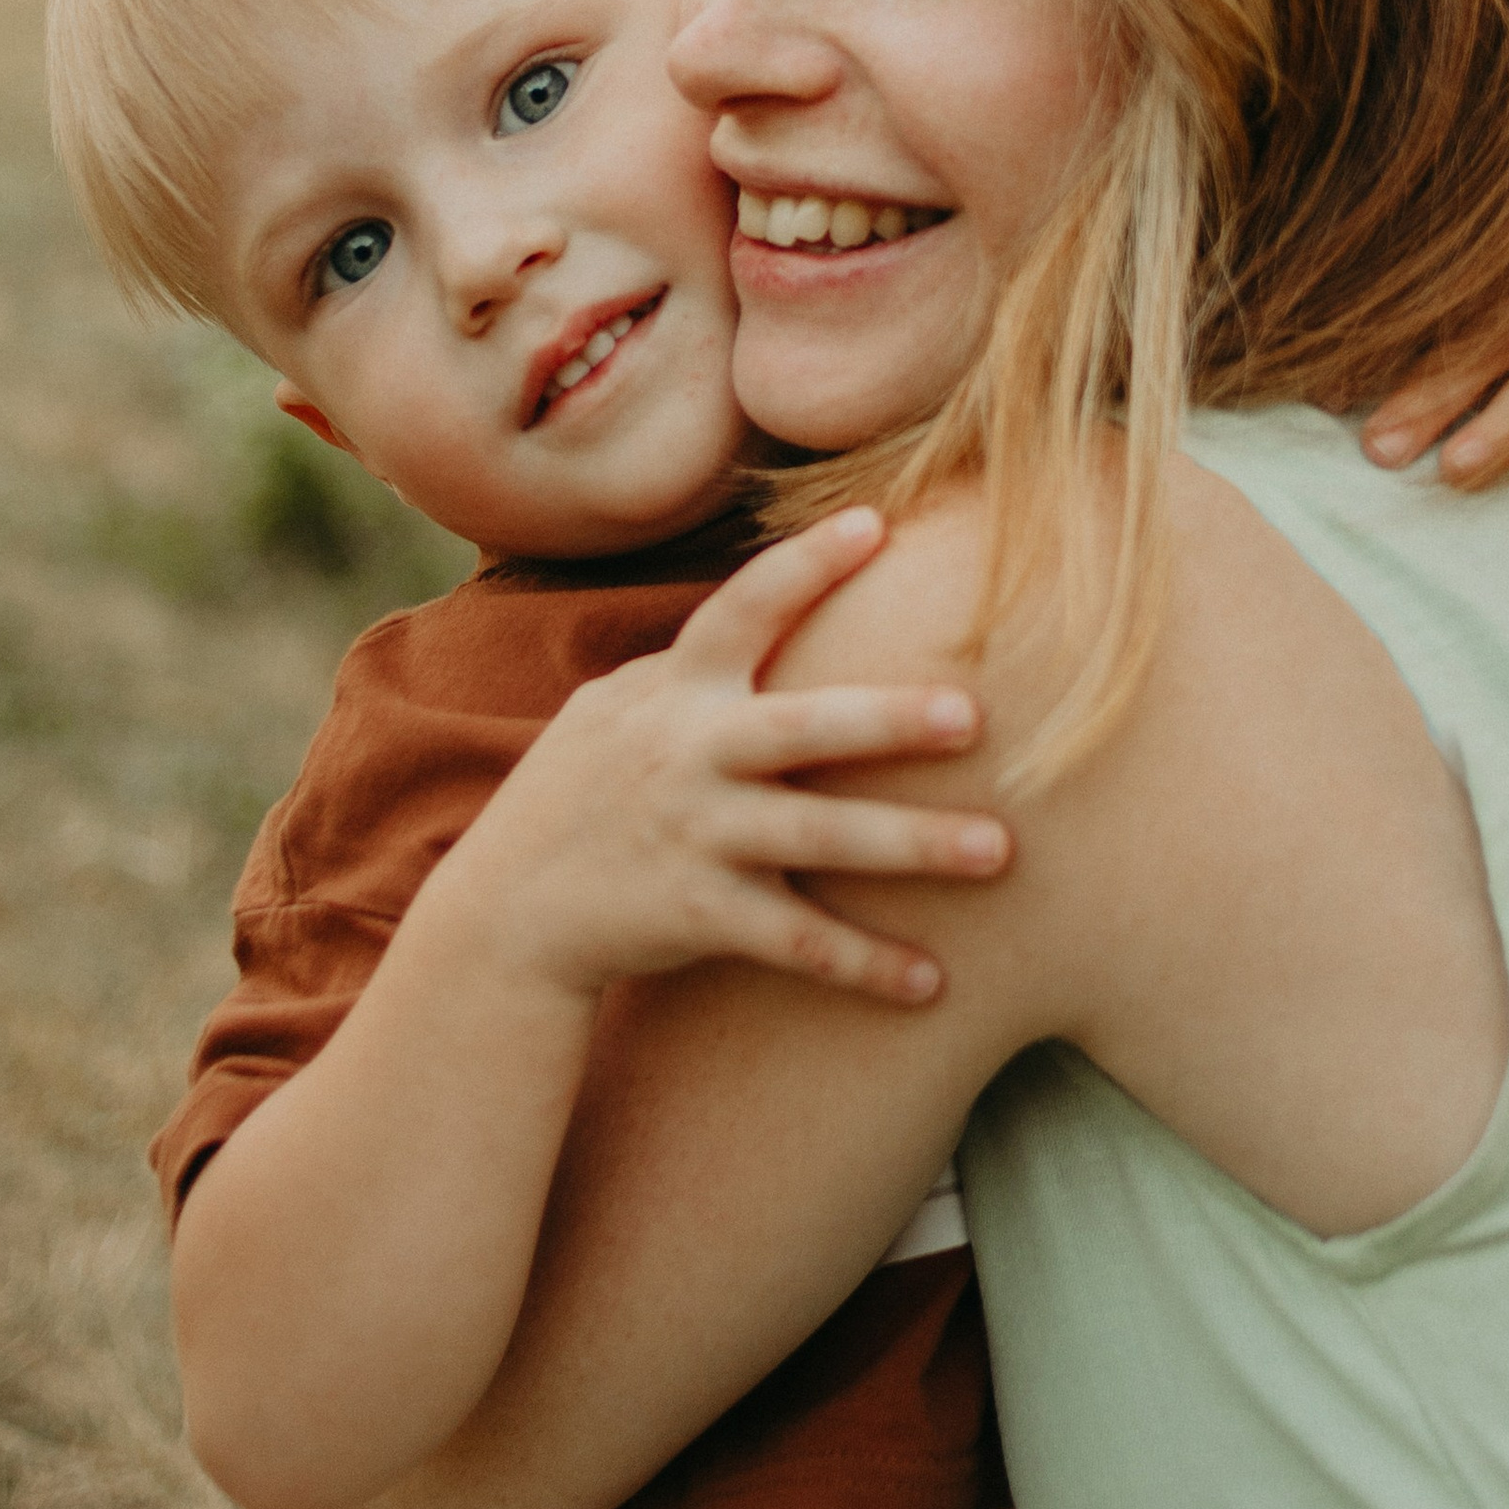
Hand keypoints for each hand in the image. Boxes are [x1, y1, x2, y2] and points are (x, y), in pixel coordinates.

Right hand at [444, 506, 1011, 1008]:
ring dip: (912, 845)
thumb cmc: (584, 791)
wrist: (508, 910)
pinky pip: (798, 942)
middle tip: (972, 716)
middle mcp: (689, 754)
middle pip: (802, 728)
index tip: (878, 525)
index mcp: (677, 691)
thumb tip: (782, 597)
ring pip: (819, 837)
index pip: (742, 610)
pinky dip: (865, 965)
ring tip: (1000, 851)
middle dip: (888, 719)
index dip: (805, 567)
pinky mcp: (700, 915)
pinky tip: (933, 983)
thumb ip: (700, 665)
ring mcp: (697, 835)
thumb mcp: (621, 709)